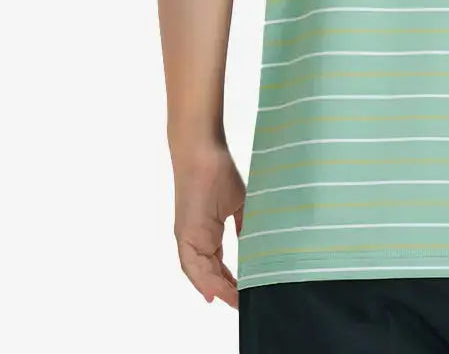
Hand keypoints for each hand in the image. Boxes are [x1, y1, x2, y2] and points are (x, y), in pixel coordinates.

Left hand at [173, 144, 244, 308]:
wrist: (204, 152)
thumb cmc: (220, 172)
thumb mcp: (239, 204)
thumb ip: (244, 226)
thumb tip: (256, 245)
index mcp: (208, 234)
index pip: (220, 265)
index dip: (232, 282)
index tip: (248, 293)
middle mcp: (196, 240)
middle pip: (210, 274)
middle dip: (227, 291)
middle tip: (244, 304)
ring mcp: (188, 238)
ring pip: (200, 274)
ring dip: (217, 289)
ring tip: (235, 302)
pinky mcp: (184, 233)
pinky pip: (191, 265)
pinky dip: (202, 281)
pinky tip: (214, 293)